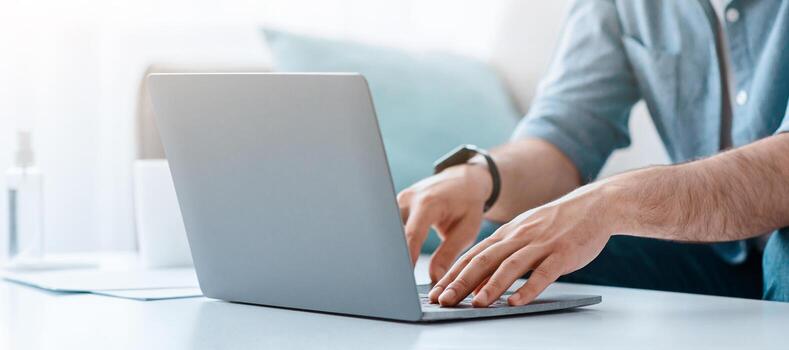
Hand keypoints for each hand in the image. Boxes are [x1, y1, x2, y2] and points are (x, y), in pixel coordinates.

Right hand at [397, 164, 492, 281]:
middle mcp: (409, 199)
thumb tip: (435, 279)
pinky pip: (390, 226)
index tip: (404, 278)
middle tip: (398, 280)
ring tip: (396, 272)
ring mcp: (399, 200)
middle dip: (394, 256)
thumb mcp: (466, 230)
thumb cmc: (468, 204)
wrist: (464, 180)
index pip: (411, 235)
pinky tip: (396, 258)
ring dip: (392, 250)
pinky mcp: (395, 205)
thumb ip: (448, 255)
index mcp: (428, 203)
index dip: (407, 258)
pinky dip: (394, 242)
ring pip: (388, 230)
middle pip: (394, 233)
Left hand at [428, 182, 614, 306]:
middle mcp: (518, 237)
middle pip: (483, 260)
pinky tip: (516, 301)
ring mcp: (540, 244)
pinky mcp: (562, 253)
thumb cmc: (557, 224)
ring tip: (476, 304)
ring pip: (510, 265)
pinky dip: (529, 288)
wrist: (595, 205)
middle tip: (443, 300)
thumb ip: (502, 256)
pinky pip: (544, 273)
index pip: (472, 255)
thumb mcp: (524, 234)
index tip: (434, 292)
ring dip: (491, 286)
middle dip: (460, 282)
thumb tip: (479, 284)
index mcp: (507, 234)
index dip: (451, 274)